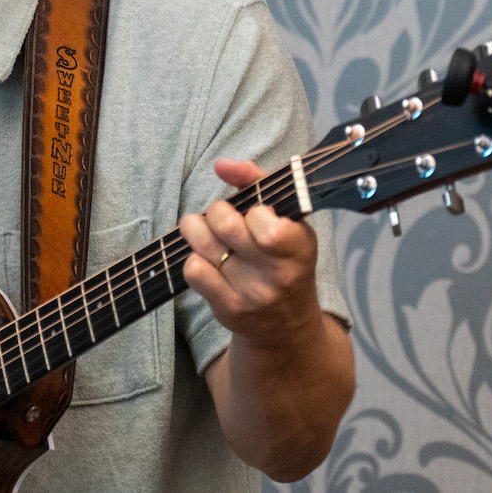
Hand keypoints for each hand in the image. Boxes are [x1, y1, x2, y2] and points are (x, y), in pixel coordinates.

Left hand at [178, 158, 322, 344]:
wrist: (287, 327)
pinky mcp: (228, 308)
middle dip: (217, 212)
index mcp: (299, 247)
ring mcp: (252, 293)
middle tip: (223, 219)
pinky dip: (193, 258)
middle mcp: (278, 273)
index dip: (251, 210)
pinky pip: (193, 269)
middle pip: (224, 223)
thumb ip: (258, 183)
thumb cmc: (284, 260)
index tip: (256, 215)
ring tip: (207, 233)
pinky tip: (207, 261)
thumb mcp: (286, 220)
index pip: (261, 218)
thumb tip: (222, 165)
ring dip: (197, 230)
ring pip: (203, 243)